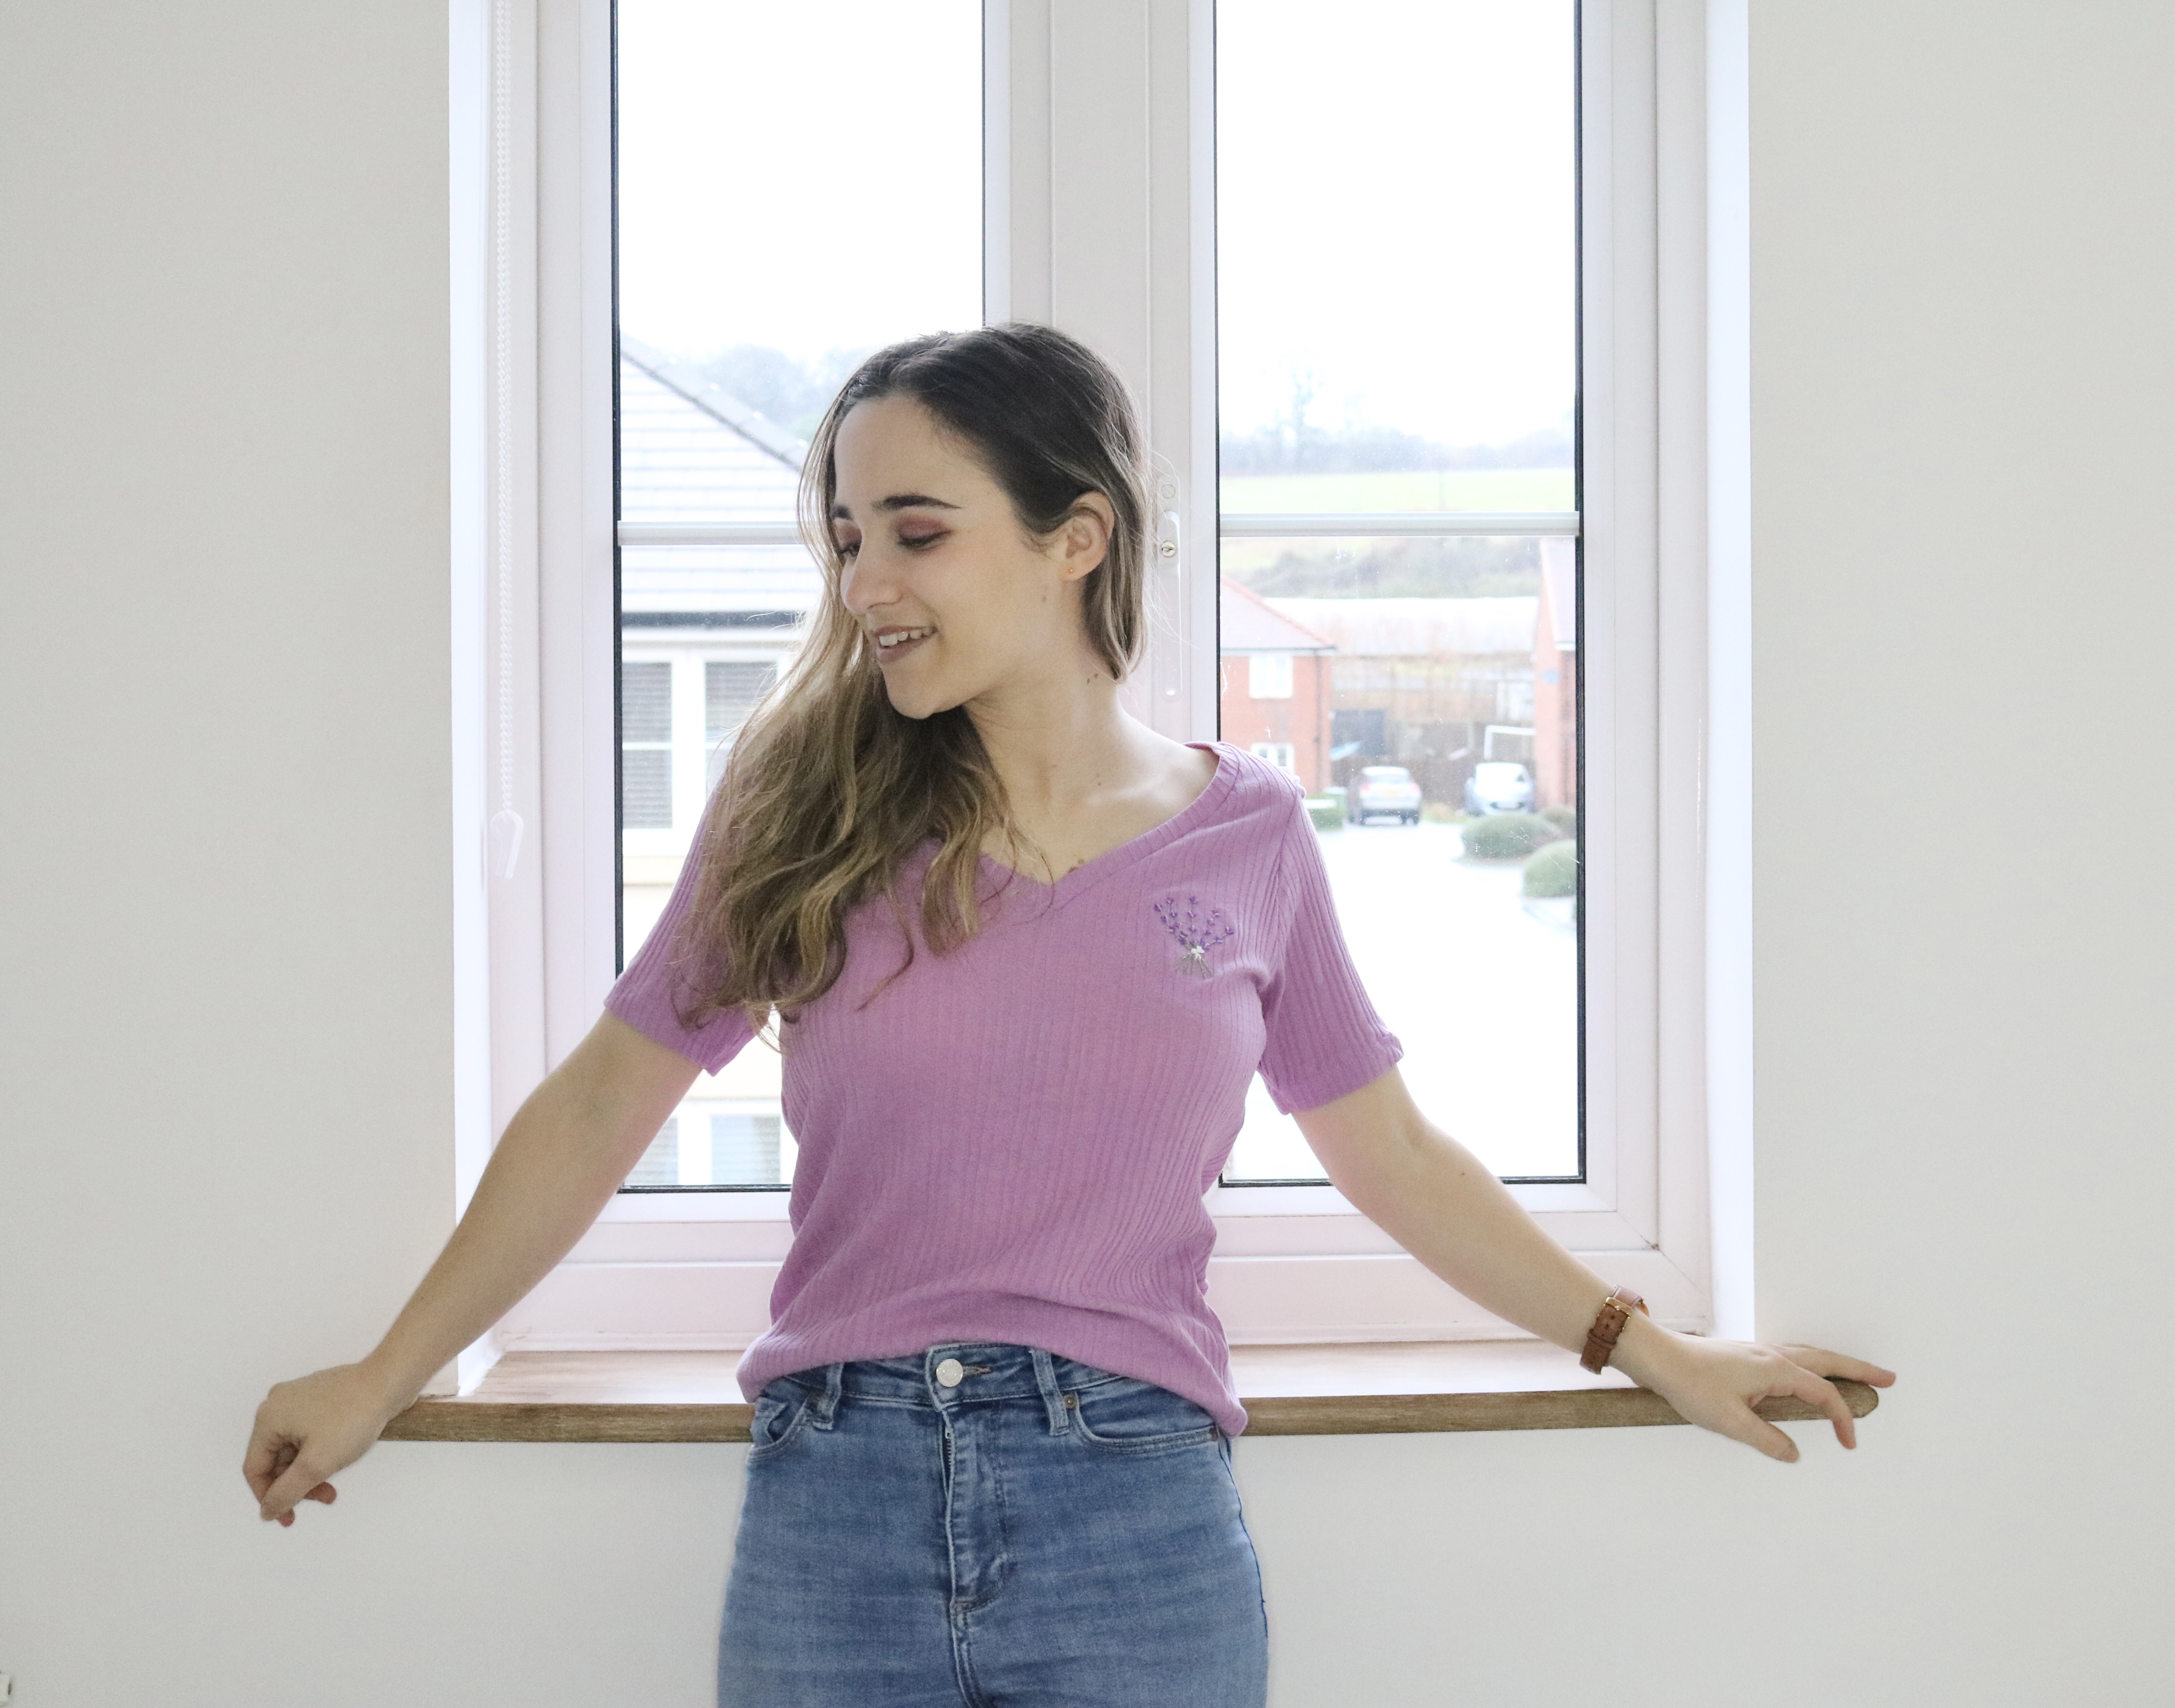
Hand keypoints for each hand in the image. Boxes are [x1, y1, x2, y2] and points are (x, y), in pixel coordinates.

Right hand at [244, 1361, 412, 1524]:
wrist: (390, 1383)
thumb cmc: (353, 1417)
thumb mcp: (315, 1464)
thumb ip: (286, 1493)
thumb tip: (266, 1511)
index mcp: (268, 1418)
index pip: (255, 1469)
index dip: (268, 1497)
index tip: (288, 1518)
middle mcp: (279, 1405)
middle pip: (276, 1460)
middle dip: (297, 1485)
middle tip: (323, 1499)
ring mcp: (300, 1399)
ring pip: (294, 1449)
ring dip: (311, 1472)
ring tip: (333, 1489)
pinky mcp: (320, 1399)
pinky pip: (309, 1435)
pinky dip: (319, 1454)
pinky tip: (337, 1463)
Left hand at [1615, 1321, 1897, 1461]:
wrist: (1659, 1357)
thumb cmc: (1690, 1386)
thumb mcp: (1730, 1422)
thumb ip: (1766, 1439)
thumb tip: (1793, 1453)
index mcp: (1775, 1370)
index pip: (1822, 1395)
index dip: (1842, 1419)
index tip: (1850, 1443)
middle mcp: (1772, 1355)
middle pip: (1826, 1360)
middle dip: (1858, 1369)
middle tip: (1888, 1378)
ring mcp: (1759, 1352)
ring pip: (1810, 1354)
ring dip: (1836, 1363)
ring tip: (1856, 1373)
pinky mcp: (1746, 1354)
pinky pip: (1792, 1356)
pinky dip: (1811, 1363)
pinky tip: (1807, 1372)